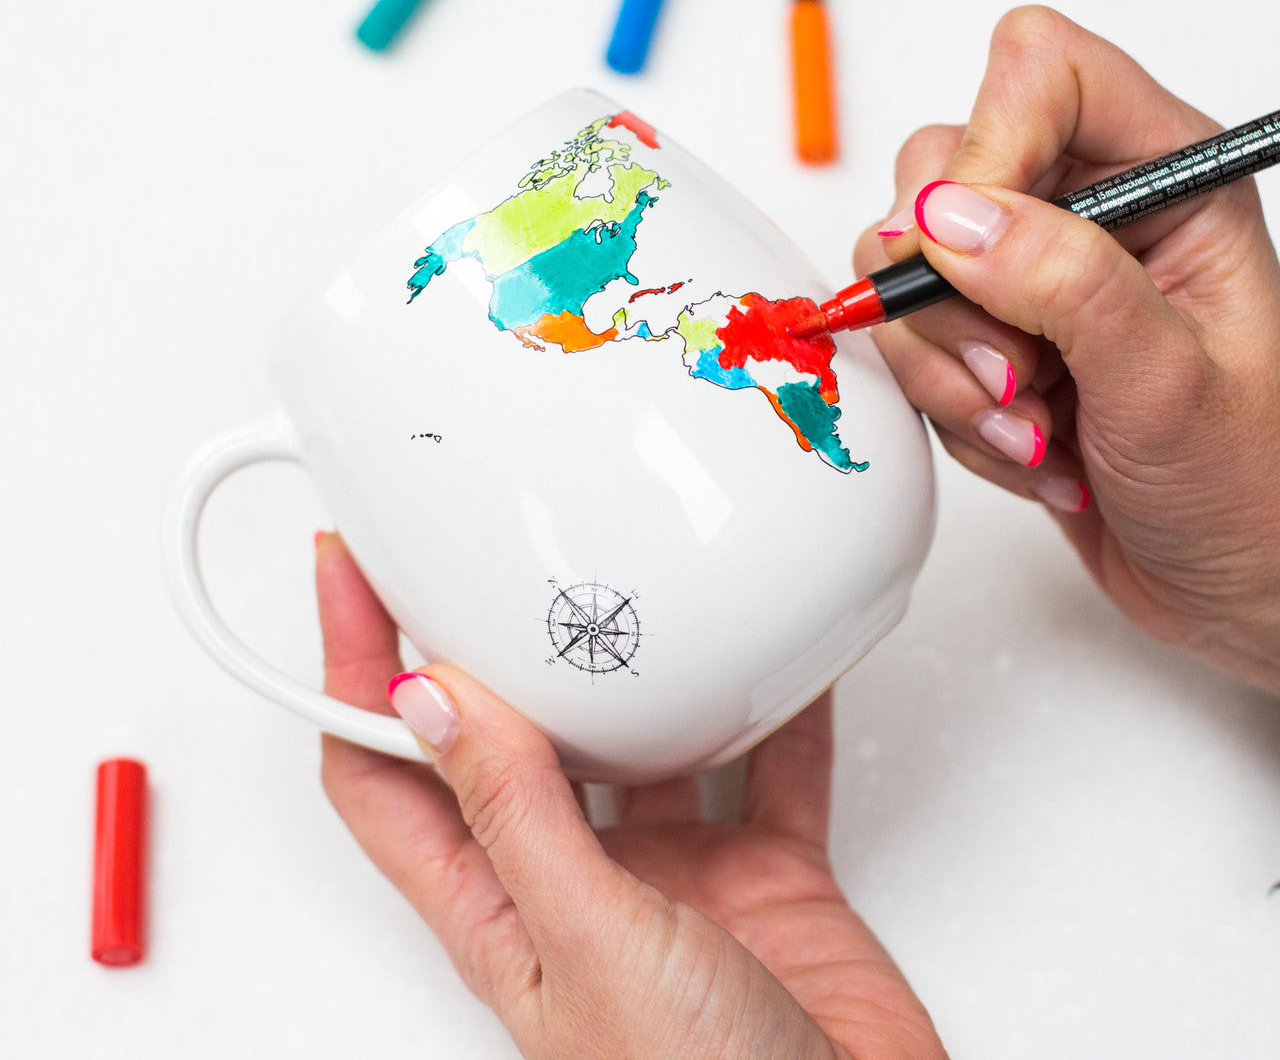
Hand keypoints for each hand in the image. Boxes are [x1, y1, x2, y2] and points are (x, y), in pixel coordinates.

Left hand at [316, 532, 947, 1059]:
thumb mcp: (592, 943)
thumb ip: (517, 817)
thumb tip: (431, 703)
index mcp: (499, 912)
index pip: (386, 773)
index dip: (350, 673)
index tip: (349, 575)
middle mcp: (574, 886)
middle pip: (507, 741)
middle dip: (489, 649)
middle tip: (481, 556)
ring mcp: (672, 879)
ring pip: (637, 741)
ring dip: (634, 671)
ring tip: (624, 587)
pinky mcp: (764, 876)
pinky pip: (764, 766)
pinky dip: (772, 711)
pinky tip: (776, 659)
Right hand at [854, 6, 1279, 693]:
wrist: (1241, 585)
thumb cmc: (1254, 486)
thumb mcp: (1169, 380)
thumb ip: (1064, 282)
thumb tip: (947, 216)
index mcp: (1165, 177)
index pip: (1039, 73)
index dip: (989, 149)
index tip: (976, 253)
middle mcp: (1088, 212)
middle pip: (941, 170)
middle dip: (950, 292)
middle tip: (1016, 370)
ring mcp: (1030, 280)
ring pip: (907, 268)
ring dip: (948, 370)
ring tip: (1032, 430)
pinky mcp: (990, 340)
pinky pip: (909, 345)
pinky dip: (948, 410)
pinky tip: (1029, 450)